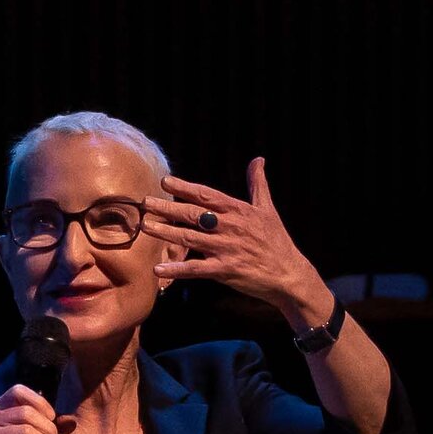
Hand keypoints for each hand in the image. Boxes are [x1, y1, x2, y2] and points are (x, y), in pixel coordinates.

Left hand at [144, 157, 328, 324]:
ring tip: (144, 226)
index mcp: (238, 210)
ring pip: (190, 238)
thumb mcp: (268, 209)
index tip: (165, 182)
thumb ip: (258, 184)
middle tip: (145, 202)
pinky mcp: (225, 270)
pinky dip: (177, 269)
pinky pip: (196, 269)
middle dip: (167, 207)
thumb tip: (258, 160)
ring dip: (166, 232)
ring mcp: (226, 248)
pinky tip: (157, 269)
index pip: (207, 195)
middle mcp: (230, 227)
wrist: (288, 273)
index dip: (185, 188)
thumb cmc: (276, 241)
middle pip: (193, 214)